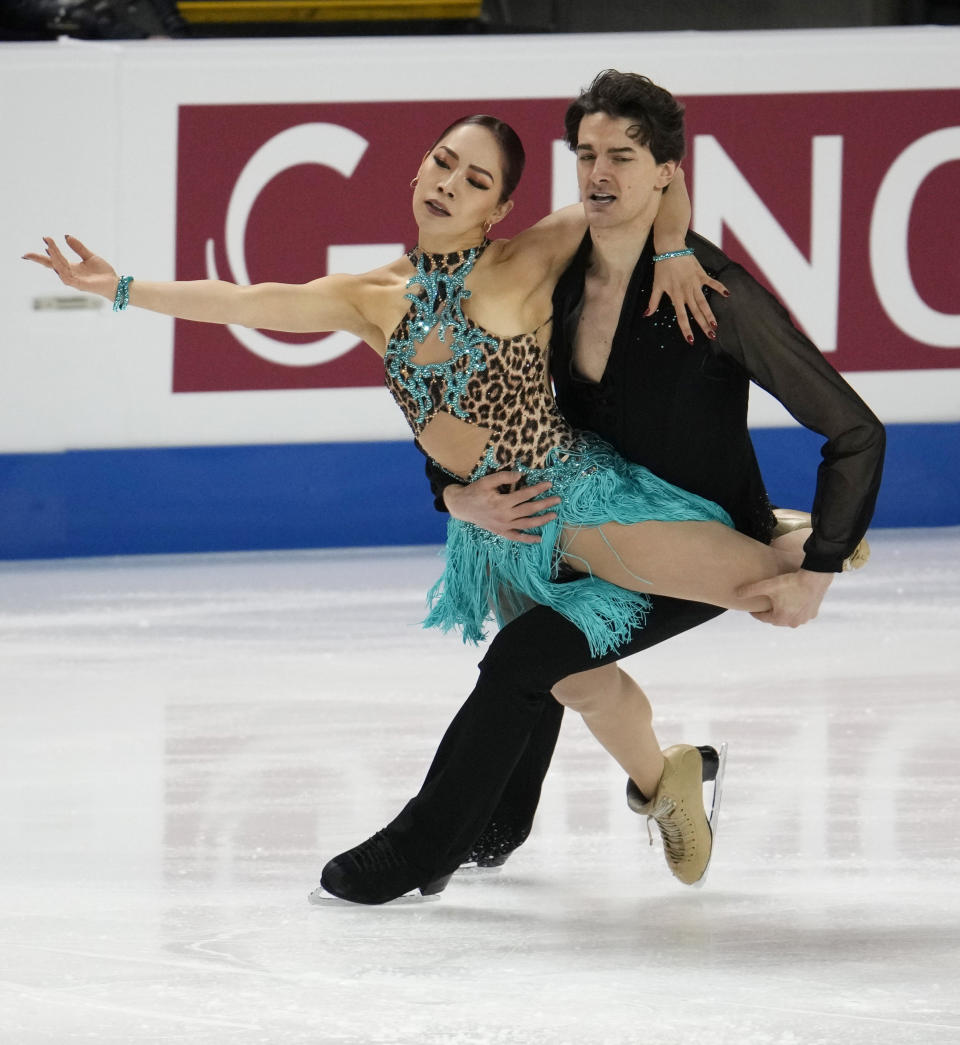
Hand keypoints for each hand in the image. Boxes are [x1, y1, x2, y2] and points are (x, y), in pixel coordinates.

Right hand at [22, 235, 117, 299]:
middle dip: (46, 254)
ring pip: (60, 269)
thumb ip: (78, 247)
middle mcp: (70, 274)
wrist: (115, 283)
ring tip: (51, 246)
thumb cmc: (103, 272)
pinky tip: (58, 263)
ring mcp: (75, 280)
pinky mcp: (81, 285)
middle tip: (45, 240)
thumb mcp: (90, 256)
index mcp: (70, 267)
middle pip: (53, 264)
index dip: (43, 254)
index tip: (37, 244)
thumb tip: (66, 236)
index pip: (53, 260)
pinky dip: (62, 271)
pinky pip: (68, 278)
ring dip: (55, 258)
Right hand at [444, 471, 559, 542]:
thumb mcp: (487, 481)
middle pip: (530, 509)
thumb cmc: (475, 492)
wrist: (461, 507)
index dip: (538, 489)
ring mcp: (504, 526)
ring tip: (554, 515)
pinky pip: (517, 537)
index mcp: (502, 502)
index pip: (525, 495)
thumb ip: (504, 477)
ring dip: (542, 520)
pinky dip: (528, 539)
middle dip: (545, 504)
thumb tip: (520, 475)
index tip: (549, 485)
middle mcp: (505, 516)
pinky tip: (539, 538)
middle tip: (558, 500)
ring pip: (527, 524)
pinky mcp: (501, 532)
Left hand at [645, 253, 729, 343]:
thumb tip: (646, 315)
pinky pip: (712, 282)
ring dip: (710, 314)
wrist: (670, 248)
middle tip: (711, 336)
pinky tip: (728, 295)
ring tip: (716, 324)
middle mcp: (686, 292)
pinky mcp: (701, 274)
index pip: (681, 317)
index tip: (691, 340)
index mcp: (676, 296)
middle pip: (696, 312)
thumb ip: (653, 301)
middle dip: (703, 325)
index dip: (686, 329)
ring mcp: (695, 283)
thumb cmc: (662, 267)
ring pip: (704, 301)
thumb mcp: (656, 285)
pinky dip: (720, 288)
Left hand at [736, 569, 833, 627]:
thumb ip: (751, 590)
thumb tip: (736, 594)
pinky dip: (795, 609)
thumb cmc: (791, 582)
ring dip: (783, 612)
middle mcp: (793, 623)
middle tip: (764, 604)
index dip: (756, 613)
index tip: (752, 608)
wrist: (815, 577)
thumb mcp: (768, 586)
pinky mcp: (813, 613)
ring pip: (789, 617)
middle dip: (769, 612)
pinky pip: (800, 613)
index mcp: (781, 619)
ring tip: (778, 602)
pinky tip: (792, 601)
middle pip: (776, 619)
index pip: (763, 618)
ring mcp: (805, 619)